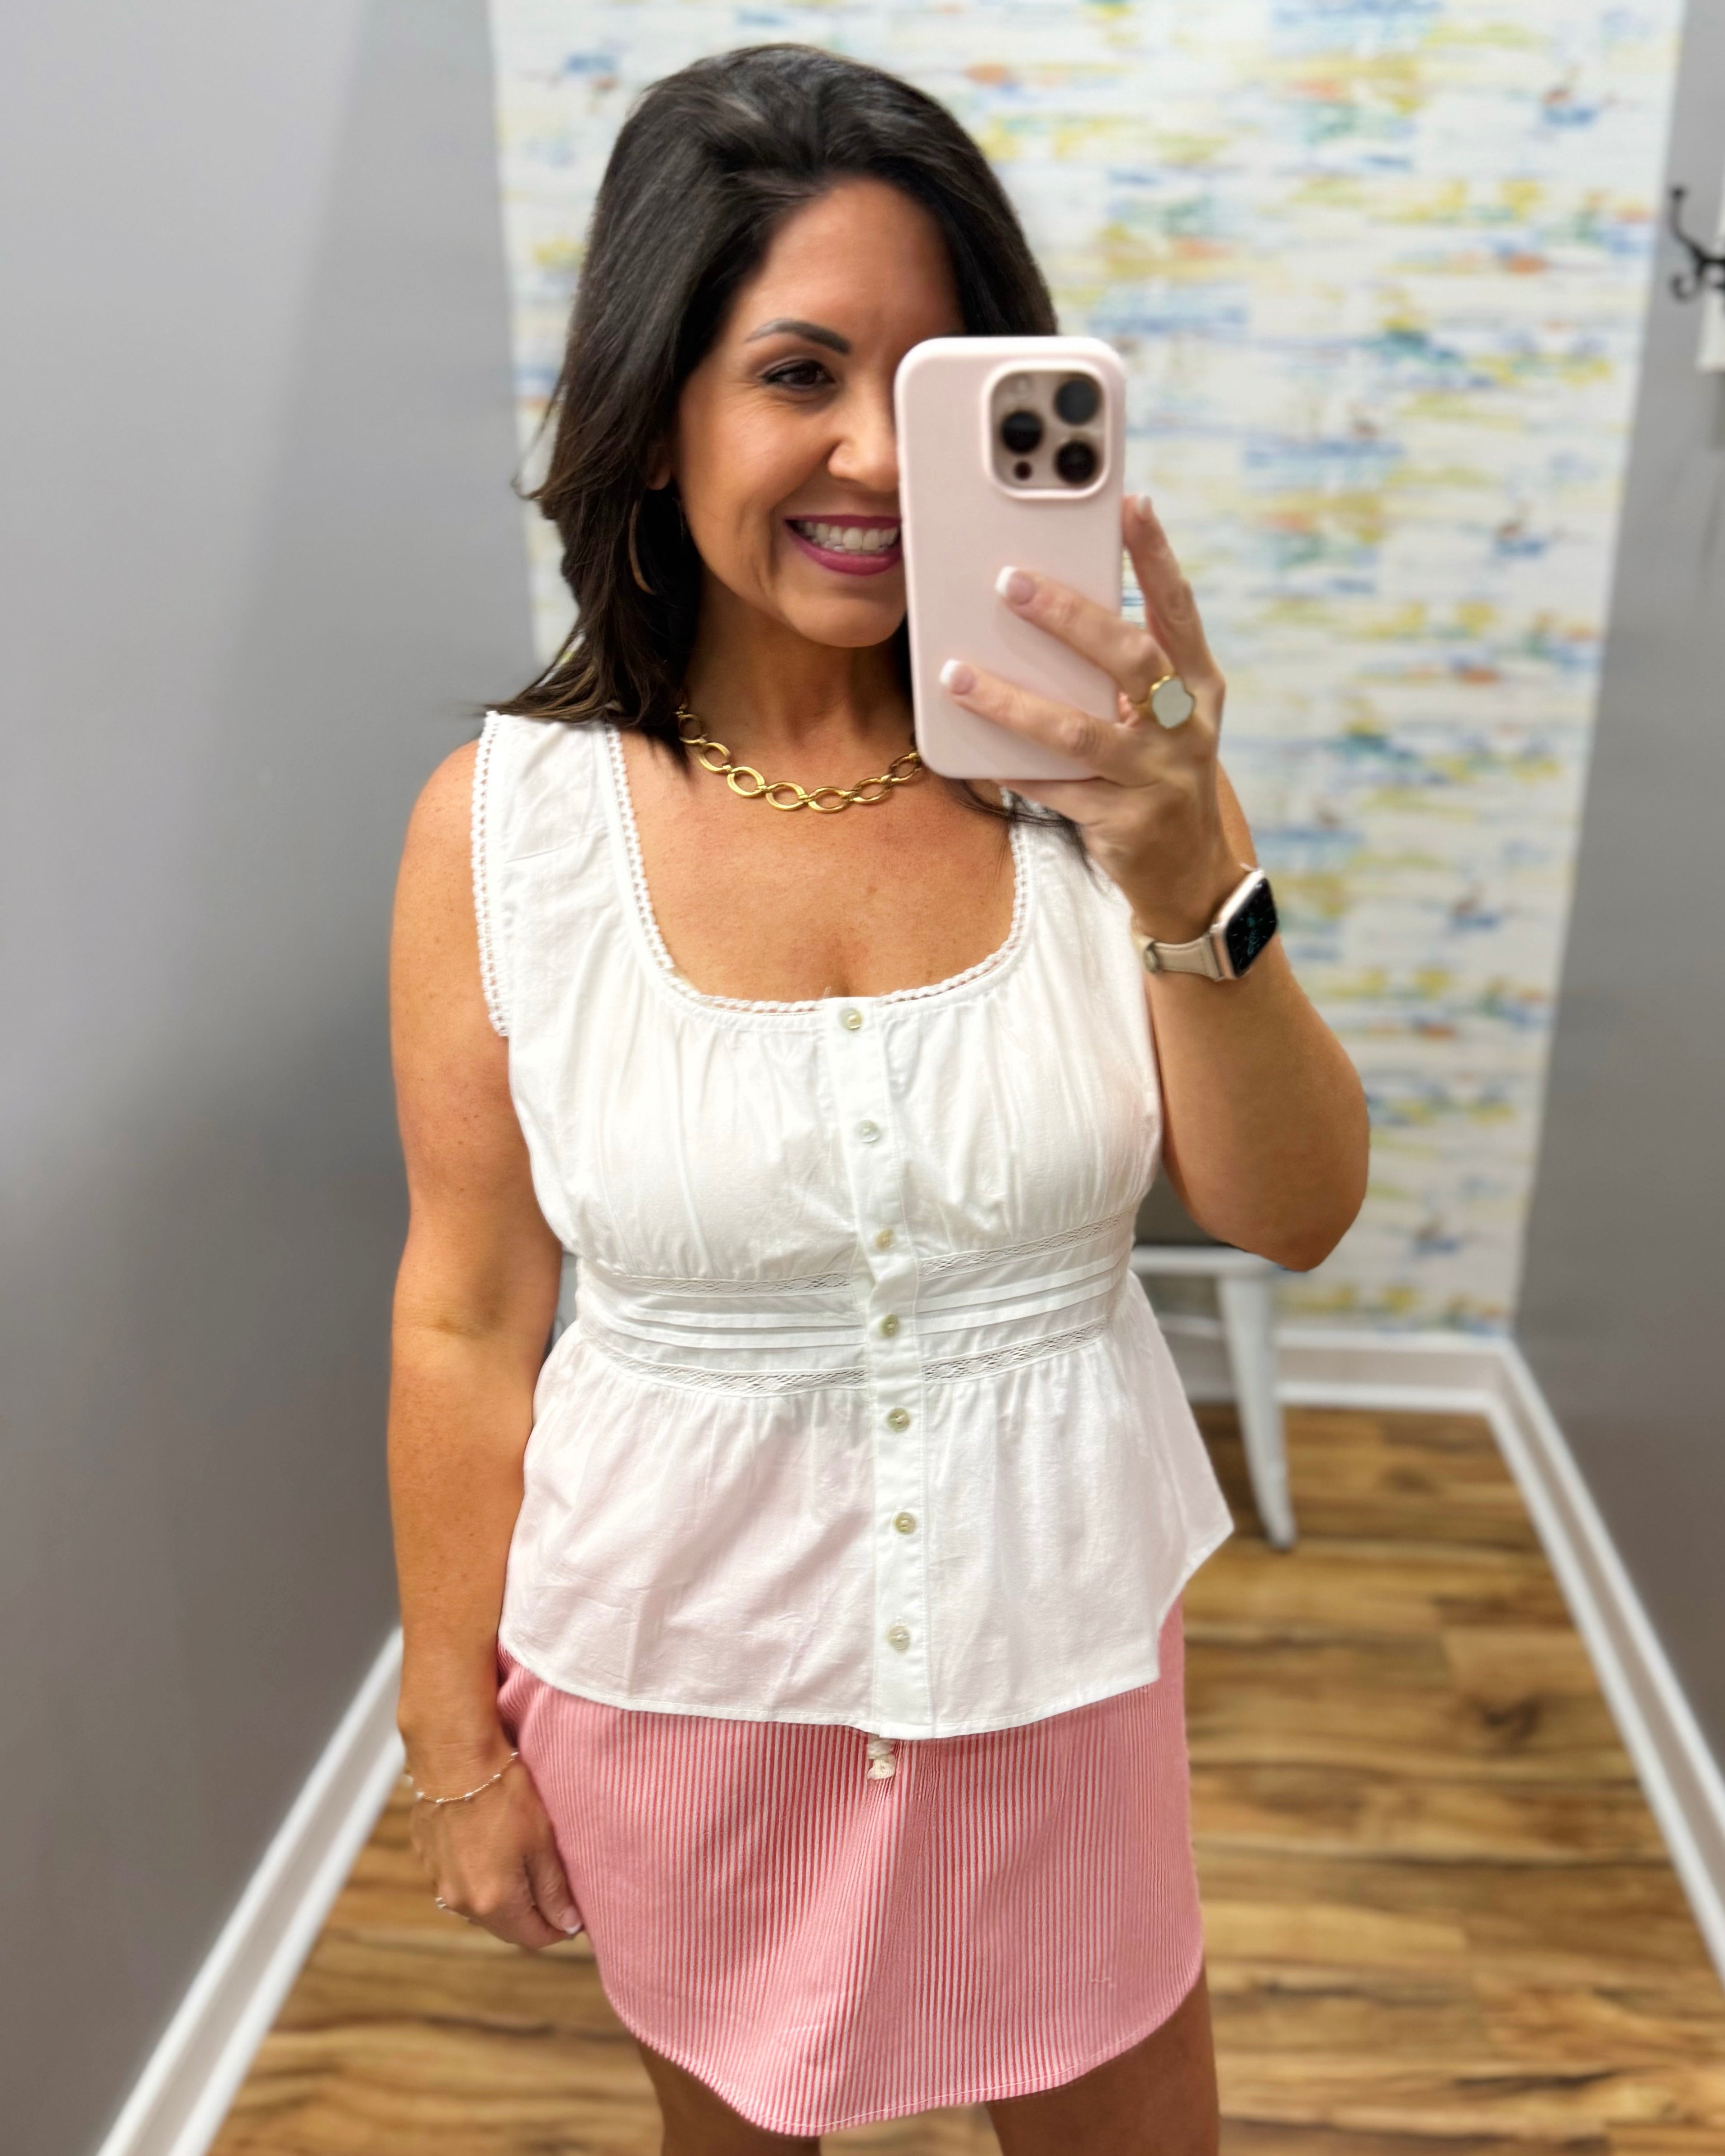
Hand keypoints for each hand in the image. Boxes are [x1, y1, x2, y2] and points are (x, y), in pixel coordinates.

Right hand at [407, 1748, 583, 1949]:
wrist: (455, 1757)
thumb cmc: (503, 1793)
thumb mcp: (542, 1841)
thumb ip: (554, 1889)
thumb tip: (567, 1925)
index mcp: (493, 1902)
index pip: (533, 1937)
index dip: (557, 1929)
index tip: (573, 1917)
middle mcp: (461, 1902)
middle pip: (505, 1926)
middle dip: (531, 1916)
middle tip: (554, 1894)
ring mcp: (440, 1881)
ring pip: (481, 1906)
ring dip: (503, 1898)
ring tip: (525, 1869)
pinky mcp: (429, 1859)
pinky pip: (460, 1882)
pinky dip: (479, 1877)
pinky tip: (493, 1851)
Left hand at [937, 494, 1241, 942]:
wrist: (1189, 873)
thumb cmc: (1160, 772)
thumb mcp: (1163, 716)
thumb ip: (1127, 669)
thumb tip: (1053, 605)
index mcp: (1199, 686)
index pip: (1179, 609)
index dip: (1156, 557)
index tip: (1131, 504)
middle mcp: (1185, 727)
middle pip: (1128, 659)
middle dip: (1069, 617)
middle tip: (1010, 581)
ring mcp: (1157, 777)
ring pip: (1078, 731)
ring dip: (1012, 702)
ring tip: (958, 675)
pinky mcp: (1123, 822)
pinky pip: (1055, 789)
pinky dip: (1011, 768)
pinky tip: (970, 751)